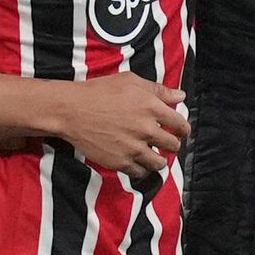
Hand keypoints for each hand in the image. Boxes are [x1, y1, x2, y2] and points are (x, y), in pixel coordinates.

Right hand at [45, 74, 189, 176]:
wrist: (71, 110)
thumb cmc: (100, 91)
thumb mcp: (131, 81)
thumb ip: (159, 90)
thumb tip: (181, 96)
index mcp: (151, 107)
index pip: (180, 124)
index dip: (183, 130)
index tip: (181, 132)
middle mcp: (146, 129)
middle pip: (173, 145)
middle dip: (172, 145)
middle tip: (167, 144)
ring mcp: (133, 147)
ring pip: (159, 163)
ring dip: (159, 160)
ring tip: (154, 157)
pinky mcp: (120, 161)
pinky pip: (140, 172)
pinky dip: (142, 169)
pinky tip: (138, 162)